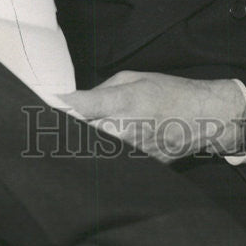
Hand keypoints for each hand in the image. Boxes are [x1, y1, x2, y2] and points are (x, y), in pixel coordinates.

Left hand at [60, 70, 245, 162]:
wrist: (202, 118)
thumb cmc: (169, 93)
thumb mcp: (136, 78)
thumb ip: (103, 90)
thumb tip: (77, 102)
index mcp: (123, 101)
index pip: (80, 105)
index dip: (58, 106)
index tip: (42, 104)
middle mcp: (124, 129)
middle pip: (79, 134)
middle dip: (65, 128)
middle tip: (52, 124)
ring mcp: (129, 152)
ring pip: (91, 151)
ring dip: (81, 143)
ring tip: (75, 137)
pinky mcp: (135, 167)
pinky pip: (108, 162)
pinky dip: (99, 156)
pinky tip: (101, 148)